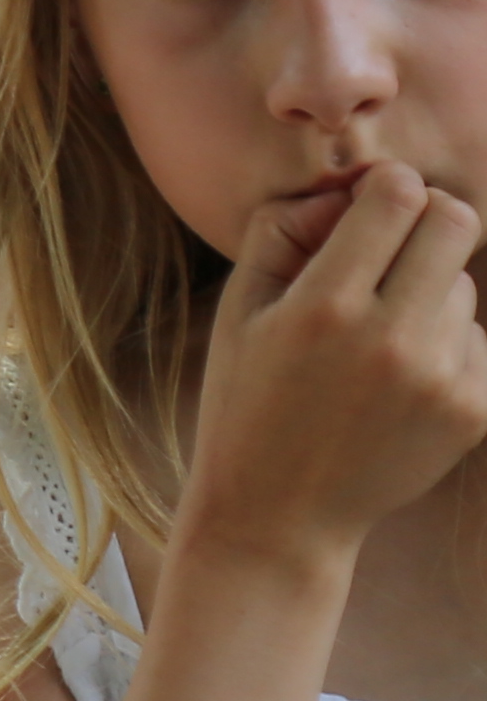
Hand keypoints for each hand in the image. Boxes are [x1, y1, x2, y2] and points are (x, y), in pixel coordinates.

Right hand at [178, 156, 486, 578]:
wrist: (280, 513)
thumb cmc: (249, 399)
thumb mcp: (237, 309)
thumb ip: (283, 229)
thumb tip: (351, 189)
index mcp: (322, 307)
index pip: (398, 196)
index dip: (387, 187)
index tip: (370, 205)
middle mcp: (390, 339)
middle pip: (455, 223)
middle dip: (426, 219)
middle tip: (393, 247)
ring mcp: (440, 379)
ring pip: (463, 285)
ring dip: (428, 293)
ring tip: (379, 339)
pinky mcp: (473, 410)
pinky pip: (478, 338)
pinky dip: (446, 344)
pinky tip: (401, 379)